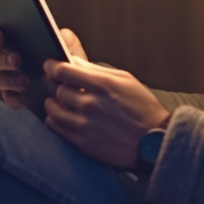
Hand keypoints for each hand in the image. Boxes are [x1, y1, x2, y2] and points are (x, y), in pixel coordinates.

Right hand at [0, 26, 88, 108]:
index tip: (0, 38)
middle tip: (16, 60)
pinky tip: (27, 97)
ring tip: (26, 81)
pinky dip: (17, 97)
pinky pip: (10, 98)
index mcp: (19, 44)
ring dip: (10, 79)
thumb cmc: (69, 68)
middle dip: (4, 58)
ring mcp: (10, 81)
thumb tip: (62, 34)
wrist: (76, 94)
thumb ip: (67, 41)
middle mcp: (10, 62)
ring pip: (1, 79)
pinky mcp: (16, 99)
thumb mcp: (72, 52)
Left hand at [43, 58, 170, 168]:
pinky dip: (55, 120)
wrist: (153, 140)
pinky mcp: (83, 142)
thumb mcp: (125, 80)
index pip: (64, 70)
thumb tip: (73, 61)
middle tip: (65, 88)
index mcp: (102, 85)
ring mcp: (85, 124)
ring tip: (60, 103)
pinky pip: (56, 128)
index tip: (50, 66)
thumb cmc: (142, 107)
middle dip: (61, 87)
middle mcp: (91, 104)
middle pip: (58, 90)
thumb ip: (96, 70)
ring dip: (54, 104)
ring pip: (53, 110)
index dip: (52, 66)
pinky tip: (63, 117)